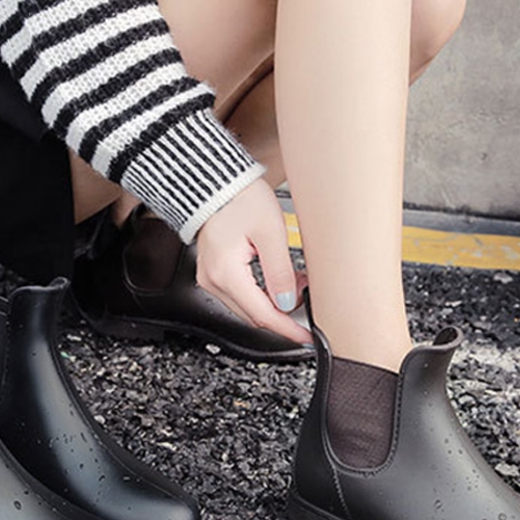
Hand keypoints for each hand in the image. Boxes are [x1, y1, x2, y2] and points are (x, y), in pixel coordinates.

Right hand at [195, 178, 312, 344]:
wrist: (217, 182)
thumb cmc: (240, 198)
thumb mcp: (271, 233)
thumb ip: (280, 272)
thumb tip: (289, 302)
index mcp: (226, 272)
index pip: (262, 315)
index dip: (287, 329)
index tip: (306, 337)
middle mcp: (213, 280)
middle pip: (254, 315)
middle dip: (284, 315)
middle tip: (309, 302)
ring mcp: (210, 278)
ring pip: (247, 308)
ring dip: (273, 304)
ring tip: (296, 285)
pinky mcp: (214, 273)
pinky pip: (240, 295)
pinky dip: (261, 295)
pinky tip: (278, 283)